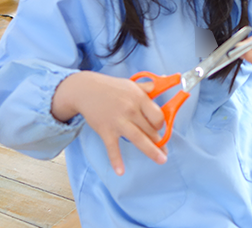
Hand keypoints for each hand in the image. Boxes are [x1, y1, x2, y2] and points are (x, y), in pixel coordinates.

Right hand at [51, 71, 166, 175]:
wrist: (86, 90)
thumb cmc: (111, 87)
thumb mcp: (131, 84)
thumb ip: (148, 87)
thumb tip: (166, 80)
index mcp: (139, 98)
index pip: (158, 115)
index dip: (162, 124)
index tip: (160, 129)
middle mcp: (131, 110)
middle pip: (150, 130)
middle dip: (159, 142)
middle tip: (164, 152)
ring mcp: (118, 122)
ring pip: (139, 139)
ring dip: (151, 151)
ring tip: (161, 160)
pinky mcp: (106, 130)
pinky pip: (112, 148)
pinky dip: (116, 160)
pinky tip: (121, 171)